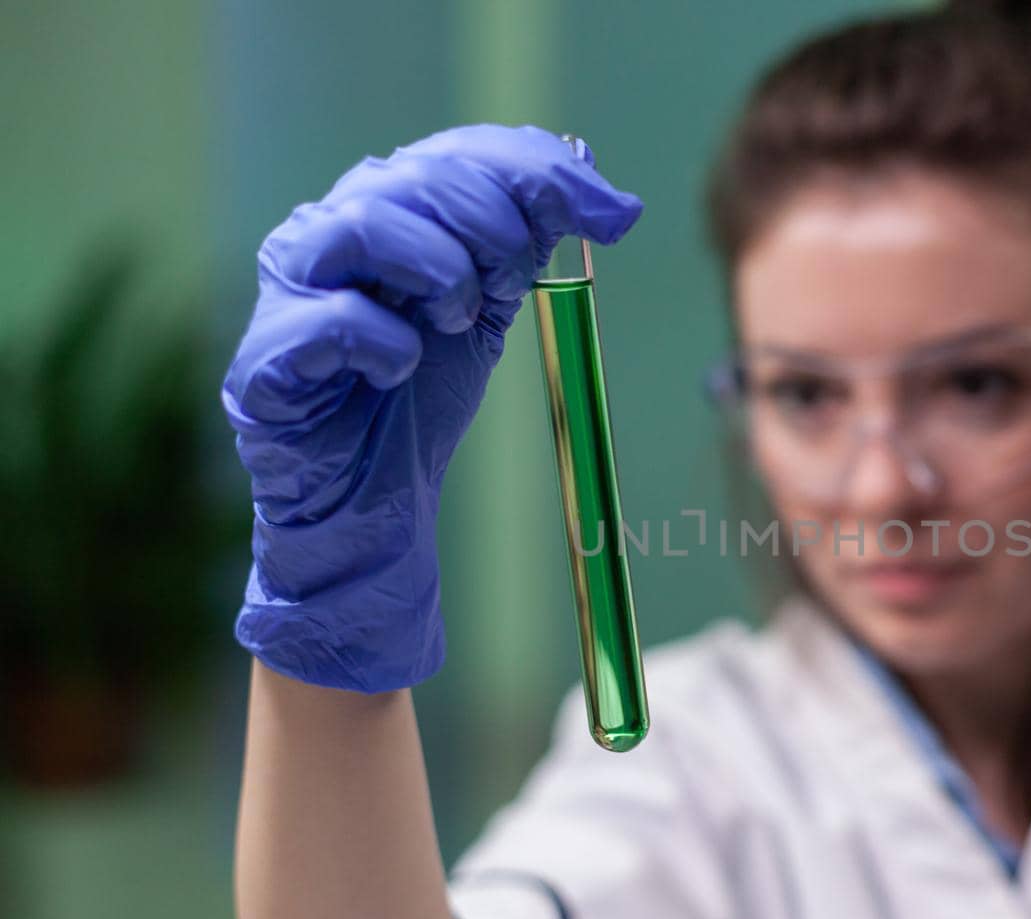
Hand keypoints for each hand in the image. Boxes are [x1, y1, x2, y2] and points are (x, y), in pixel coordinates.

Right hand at [221, 124, 642, 692]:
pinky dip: (385, 343)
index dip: (542, 173)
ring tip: (454, 320)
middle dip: (495, 225)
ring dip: (438, 271)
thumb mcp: (489, 309)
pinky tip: (399, 370)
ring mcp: (288, 289)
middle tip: (517, 279)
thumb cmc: (420, 397)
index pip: (463, 152)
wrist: (371, 501)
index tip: (613, 215)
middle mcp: (329, 231)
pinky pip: (331, 320)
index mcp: (386, 209)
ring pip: (363, 226)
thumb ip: (530, 246)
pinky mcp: (264, 356)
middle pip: (419, 177)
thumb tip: (611, 197)